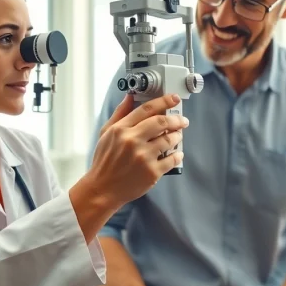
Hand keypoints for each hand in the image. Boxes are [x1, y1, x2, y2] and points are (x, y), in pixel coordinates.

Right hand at [88, 93, 188, 208]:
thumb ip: (120, 113)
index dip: (164, 101)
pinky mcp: (152, 172)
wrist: (103, 189)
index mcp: (121, 129)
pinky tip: (177, 153)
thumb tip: (131, 96)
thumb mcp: (106, 133)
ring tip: (177, 136)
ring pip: (169, 140)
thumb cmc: (105, 161)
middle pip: (162, 122)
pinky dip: (178, 155)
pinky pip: (172, 159)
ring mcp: (143, 157)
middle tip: (182, 120)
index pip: (147, 109)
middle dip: (176, 119)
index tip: (174, 99)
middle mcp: (132, 141)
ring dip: (177, 136)